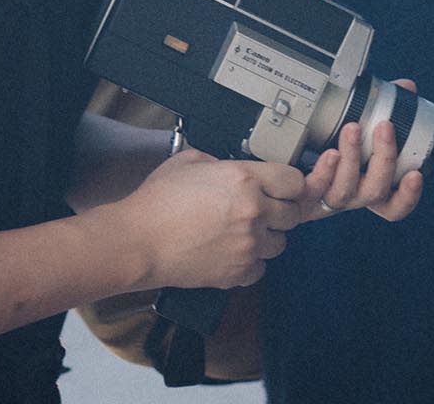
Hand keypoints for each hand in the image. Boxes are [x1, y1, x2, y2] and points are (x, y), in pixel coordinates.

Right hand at [113, 147, 311, 289]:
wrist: (138, 242)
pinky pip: (261, 268)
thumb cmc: (157, 203)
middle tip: (259, 210)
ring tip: (240, 232)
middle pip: (294, 214)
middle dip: (279, 211)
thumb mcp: (190, 161)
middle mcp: (253, 211)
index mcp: (244, 179)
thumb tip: (235, 171)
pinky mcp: (238, 272)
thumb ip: (222, 164)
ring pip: (280, 243)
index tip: (282, 188)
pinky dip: (250, 263)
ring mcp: (248, 245)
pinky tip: (230, 252)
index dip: (290, 184)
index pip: (295, 181)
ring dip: (266, 237)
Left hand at [298, 82, 426, 223]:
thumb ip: (386, 107)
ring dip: (353, 158)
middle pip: (375, 192)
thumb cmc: (332, 142)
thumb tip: (406, 87)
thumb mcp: (363, 125)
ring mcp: (327, 197)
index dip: (408, 195)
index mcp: (370, 187)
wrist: (288, 155)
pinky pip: (316, 188)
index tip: (416, 173)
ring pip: (345, 190)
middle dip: (384, 158)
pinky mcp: (304, 194)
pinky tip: (329, 151)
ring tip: (352, 128)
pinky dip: (325, 171)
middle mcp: (352, 196)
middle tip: (384, 126)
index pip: (395, 205)